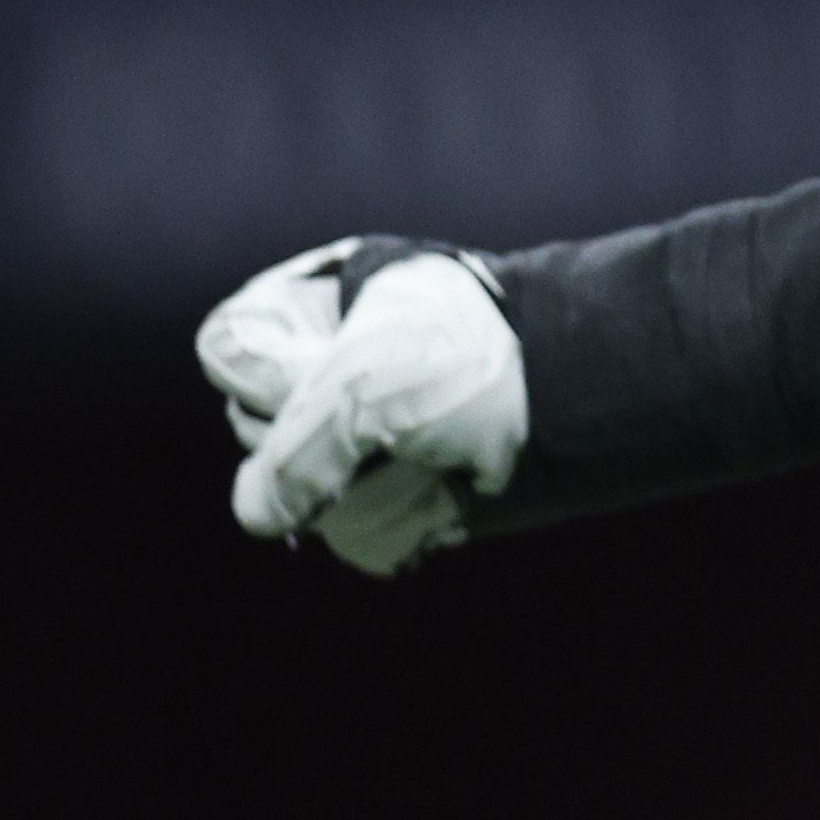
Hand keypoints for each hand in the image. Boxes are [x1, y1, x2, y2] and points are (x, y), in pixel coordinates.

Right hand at [194, 241, 529, 576]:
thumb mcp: (362, 391)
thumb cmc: (474, 364)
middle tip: (380, 425)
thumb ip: (289, 455)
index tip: (319, 371)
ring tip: (418, 460)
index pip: (229, 348)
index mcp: (323, 300)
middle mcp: (337, 357)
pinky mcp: (404, 477)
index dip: (265, 374)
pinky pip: (356, 519)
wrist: (589, 395)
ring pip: (303, 482)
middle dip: (313, 439)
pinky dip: (389, 518)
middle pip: (258, 426)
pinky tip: (433, 497)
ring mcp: (370, 422)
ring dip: (351, 486)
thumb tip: (257, 516)